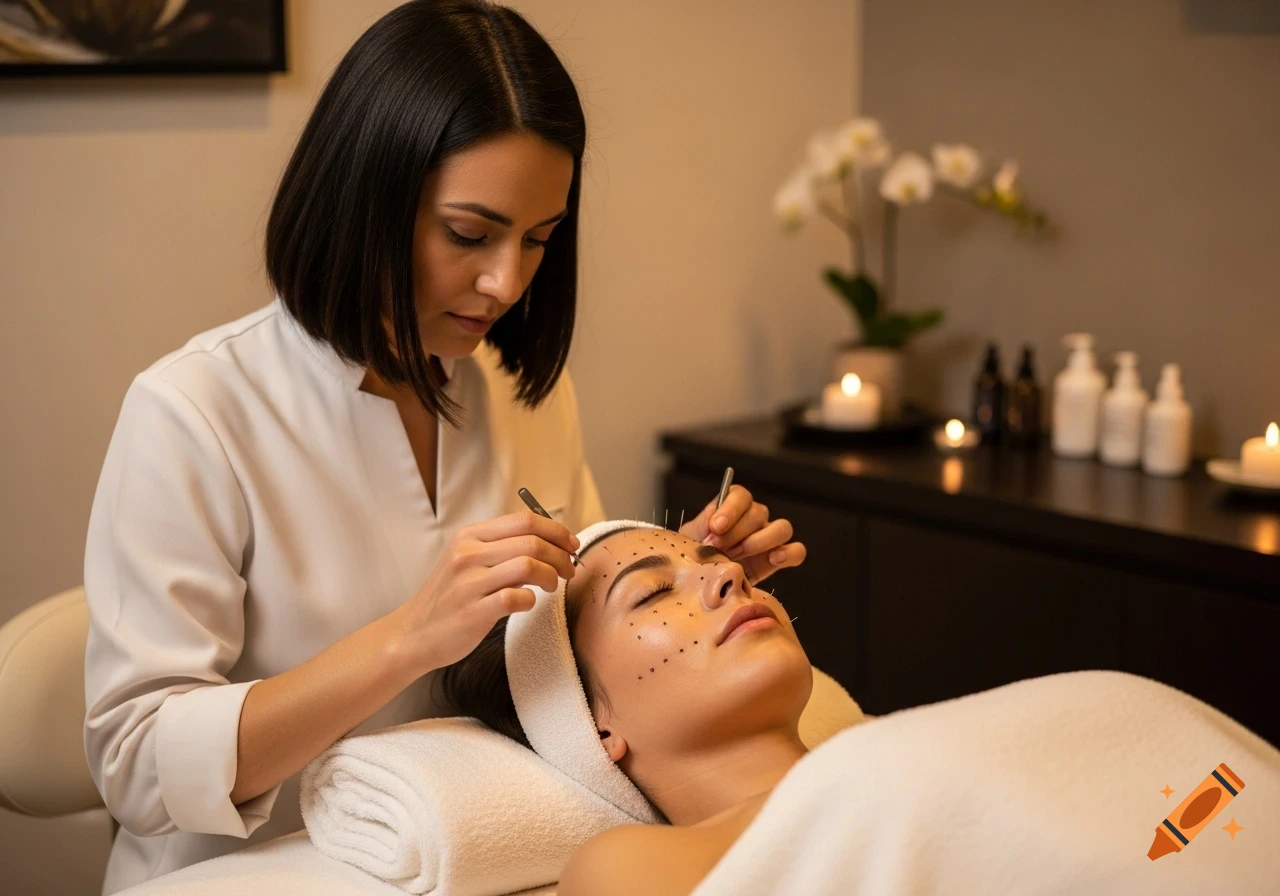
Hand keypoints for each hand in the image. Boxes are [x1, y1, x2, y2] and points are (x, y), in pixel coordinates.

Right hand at [389, 511, 580, 672]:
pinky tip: (527, 603)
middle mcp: (467, 554)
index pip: (524, 520)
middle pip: (532, 541)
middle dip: (561, 555)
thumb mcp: (467, 561)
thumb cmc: (449, 598)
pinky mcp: (473, 611)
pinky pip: (517, 598)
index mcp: (469, 536)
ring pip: (528, 566)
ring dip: (551, 576)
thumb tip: (549, 542)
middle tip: (568, 570)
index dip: (556, 530)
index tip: (571, 544)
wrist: (414, 634)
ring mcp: (469, 582)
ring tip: (551, 587)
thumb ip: (500, 548)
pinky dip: (531, 600)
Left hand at [679, 484, 805, 585]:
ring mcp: (770, 537)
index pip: (740, 495)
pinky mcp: (779, 558)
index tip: (716, 526)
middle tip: (718, 547)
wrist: (704, 581)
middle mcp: (755, 517)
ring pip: (782, 528)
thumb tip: (713, 519)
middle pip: (759, 512)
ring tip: (738, 556)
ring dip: (760, 541)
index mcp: (733, 506)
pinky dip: (789, 554)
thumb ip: (701, 525)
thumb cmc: (697, 554)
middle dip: (737, 532)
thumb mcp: (691, 538)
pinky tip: (772, 560)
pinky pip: (797, 551)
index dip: (730, 508)